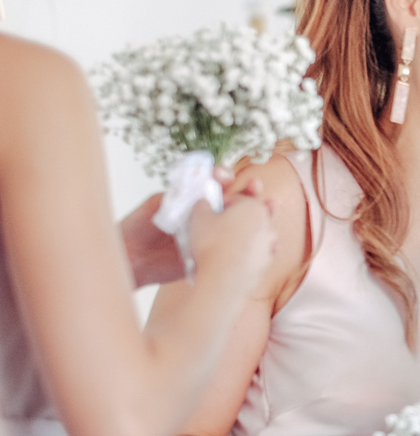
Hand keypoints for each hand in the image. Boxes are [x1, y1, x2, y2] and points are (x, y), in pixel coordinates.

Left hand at [121, 167, 265, 287]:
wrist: (132, 259)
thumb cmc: (139, 227)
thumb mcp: (155, 206)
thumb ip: (176, 197)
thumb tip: (196, 188)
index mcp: (194, 199)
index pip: (214, 183)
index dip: (223, 177)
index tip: (225, 176)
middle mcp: (207, 215)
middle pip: (235, 200)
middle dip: (248, 191)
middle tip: (255, 187)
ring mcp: (213, 235)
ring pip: (242, 224)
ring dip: (259, 216)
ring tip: (270, 208)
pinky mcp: (215, 254)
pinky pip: (239, 249)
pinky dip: (257, 246)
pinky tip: (270, 242)